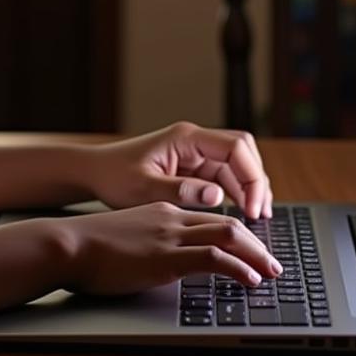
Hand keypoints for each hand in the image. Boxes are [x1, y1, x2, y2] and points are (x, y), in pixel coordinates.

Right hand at [55, 201, 282, 295]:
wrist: (67, 244)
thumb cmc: (86, 247)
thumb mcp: (125, 239)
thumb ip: (147, 245)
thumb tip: (158, 264)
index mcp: (162, 212)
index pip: (210, 219)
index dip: (236, 234)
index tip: (250, 250)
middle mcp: (172, 218)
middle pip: (227, 224)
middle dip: (256, 244)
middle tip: (273, 264)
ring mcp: (170, 236)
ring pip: (229, 236)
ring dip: (257, 255)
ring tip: (271, 273)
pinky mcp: (166, 257)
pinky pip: (214, 258)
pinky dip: (238, 268)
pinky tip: (249, 280)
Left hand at [85, 122, 272, 218]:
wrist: (96, 173)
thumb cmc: (115, 177)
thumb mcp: (145, 188)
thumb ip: (181, 191)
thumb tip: (217, 196)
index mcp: (186, 138)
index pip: (236, 147)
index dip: (250, 176)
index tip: (251, 207)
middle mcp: (195, 141)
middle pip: (243, 153)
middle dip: (256, 181)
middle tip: (260, 214)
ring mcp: (195, 153)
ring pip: (237, 165)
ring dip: (249, 188)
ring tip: (257, 217)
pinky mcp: (193, 167)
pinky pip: (224, 176)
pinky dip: (236, 193)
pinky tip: (241, 212)